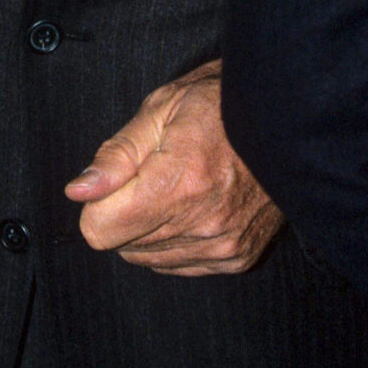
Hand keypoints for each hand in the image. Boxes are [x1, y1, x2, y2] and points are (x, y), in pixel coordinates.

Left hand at [65, 59, 283, 274]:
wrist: (289, 120)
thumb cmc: (222, 103)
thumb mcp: (161, 109)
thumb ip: (116, 156)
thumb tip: (78, 192)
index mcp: (181, 181)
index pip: (101, 229)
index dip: (99, 201)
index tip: (119, 177)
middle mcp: (205, 223)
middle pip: (122, 245)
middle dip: (125, 211)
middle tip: (155, 173)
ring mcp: (225, 246)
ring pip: (148, 259)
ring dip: (150, 228)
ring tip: (180, 186)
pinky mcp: (238, 258)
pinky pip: (179, 265)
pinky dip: (176, 239)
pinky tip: (196, 205)